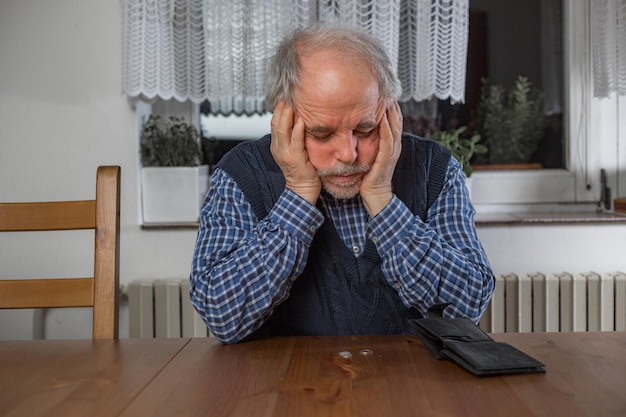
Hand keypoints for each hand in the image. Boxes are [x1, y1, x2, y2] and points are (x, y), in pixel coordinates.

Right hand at [270, 101, 321, 204]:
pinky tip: (301, 121)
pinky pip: (295, 142)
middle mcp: (278, 148)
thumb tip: (299, 120)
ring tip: (291, 104)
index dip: (278, 110)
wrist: (302, 189)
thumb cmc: (302, 170)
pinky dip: (297, 130)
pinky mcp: (296, 159)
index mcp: (277, 145)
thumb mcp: (294, 150)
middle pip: (276, 124)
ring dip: (287, 116)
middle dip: (280, 109)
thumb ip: (293, 137)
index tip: (284, 98)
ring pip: (282, 131)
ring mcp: (285, 154)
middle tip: (287, 97)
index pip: (274, 123)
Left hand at [360, 101, 402, 215]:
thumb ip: (368, 141)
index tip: (383, 91)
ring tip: (387, 97)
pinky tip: (382, 117)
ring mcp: (392, 151)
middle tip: (387, 87)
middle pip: (396, 119)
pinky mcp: (386, 158)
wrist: (375, 194)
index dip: (390, 105)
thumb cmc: (370, 176)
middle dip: (392, 103)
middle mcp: (395, 144)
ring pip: (395, 126)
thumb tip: (357, 128)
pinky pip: (388, 139)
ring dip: (391, 111)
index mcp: (391, 143)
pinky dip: (386, 127)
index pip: (393, 119)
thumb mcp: (370, 154)